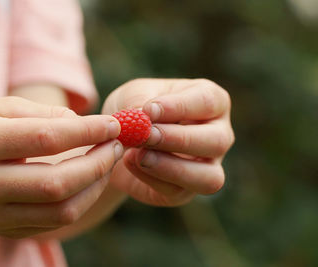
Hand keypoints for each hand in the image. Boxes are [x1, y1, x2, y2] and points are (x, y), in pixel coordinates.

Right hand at [0, 96, 122, 237]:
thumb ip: (41, 114)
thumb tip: (84, 125)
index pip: (47, 139)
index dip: (88, 132)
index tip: (114, 125)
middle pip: (58, 183)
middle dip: (98, 164)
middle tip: (116, 146)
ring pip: (61, 210)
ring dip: (95, 187)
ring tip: (106, 164)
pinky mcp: (3, 229)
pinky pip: (54, 223)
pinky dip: (80, 202)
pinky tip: (88, 182)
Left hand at [102, 79, 233, 206]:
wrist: (118, 139)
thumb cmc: (135, 109)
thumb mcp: (132, 95)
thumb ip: (138, 101)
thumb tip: (143, 116)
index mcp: (212, 102)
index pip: (208, 101)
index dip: (180, 106)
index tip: (149, 110)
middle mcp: (218, 135)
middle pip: (218, 141)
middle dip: (180, 139)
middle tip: (147, 135)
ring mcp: (207, 167)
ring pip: (209, 177)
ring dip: (172, 167)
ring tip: (140, 155)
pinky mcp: (186, 192)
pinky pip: (177, 192)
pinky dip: (151, 178)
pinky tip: (130, 162)